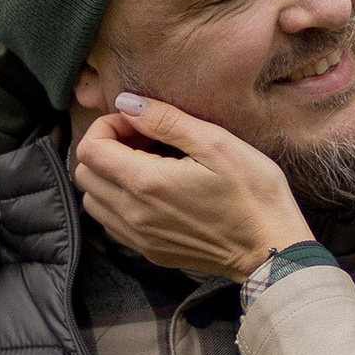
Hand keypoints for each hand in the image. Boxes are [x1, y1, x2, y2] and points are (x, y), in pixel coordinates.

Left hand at [72, 92, 312, 281]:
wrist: (271, 249)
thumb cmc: (253, 193)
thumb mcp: (216, 143)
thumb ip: (165, 120)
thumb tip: (125, 103)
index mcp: (146, 183)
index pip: (90, 149)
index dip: (107, 126)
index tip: (139, 123)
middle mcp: (133, 214)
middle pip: (84, 174)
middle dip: (106, 147)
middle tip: (144, 139)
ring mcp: (139, 237)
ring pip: (93, 199)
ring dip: (110, 175)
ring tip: (148, 164)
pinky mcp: (149, 251)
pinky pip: (111, 222)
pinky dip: (119, 200)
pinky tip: (153, 190)